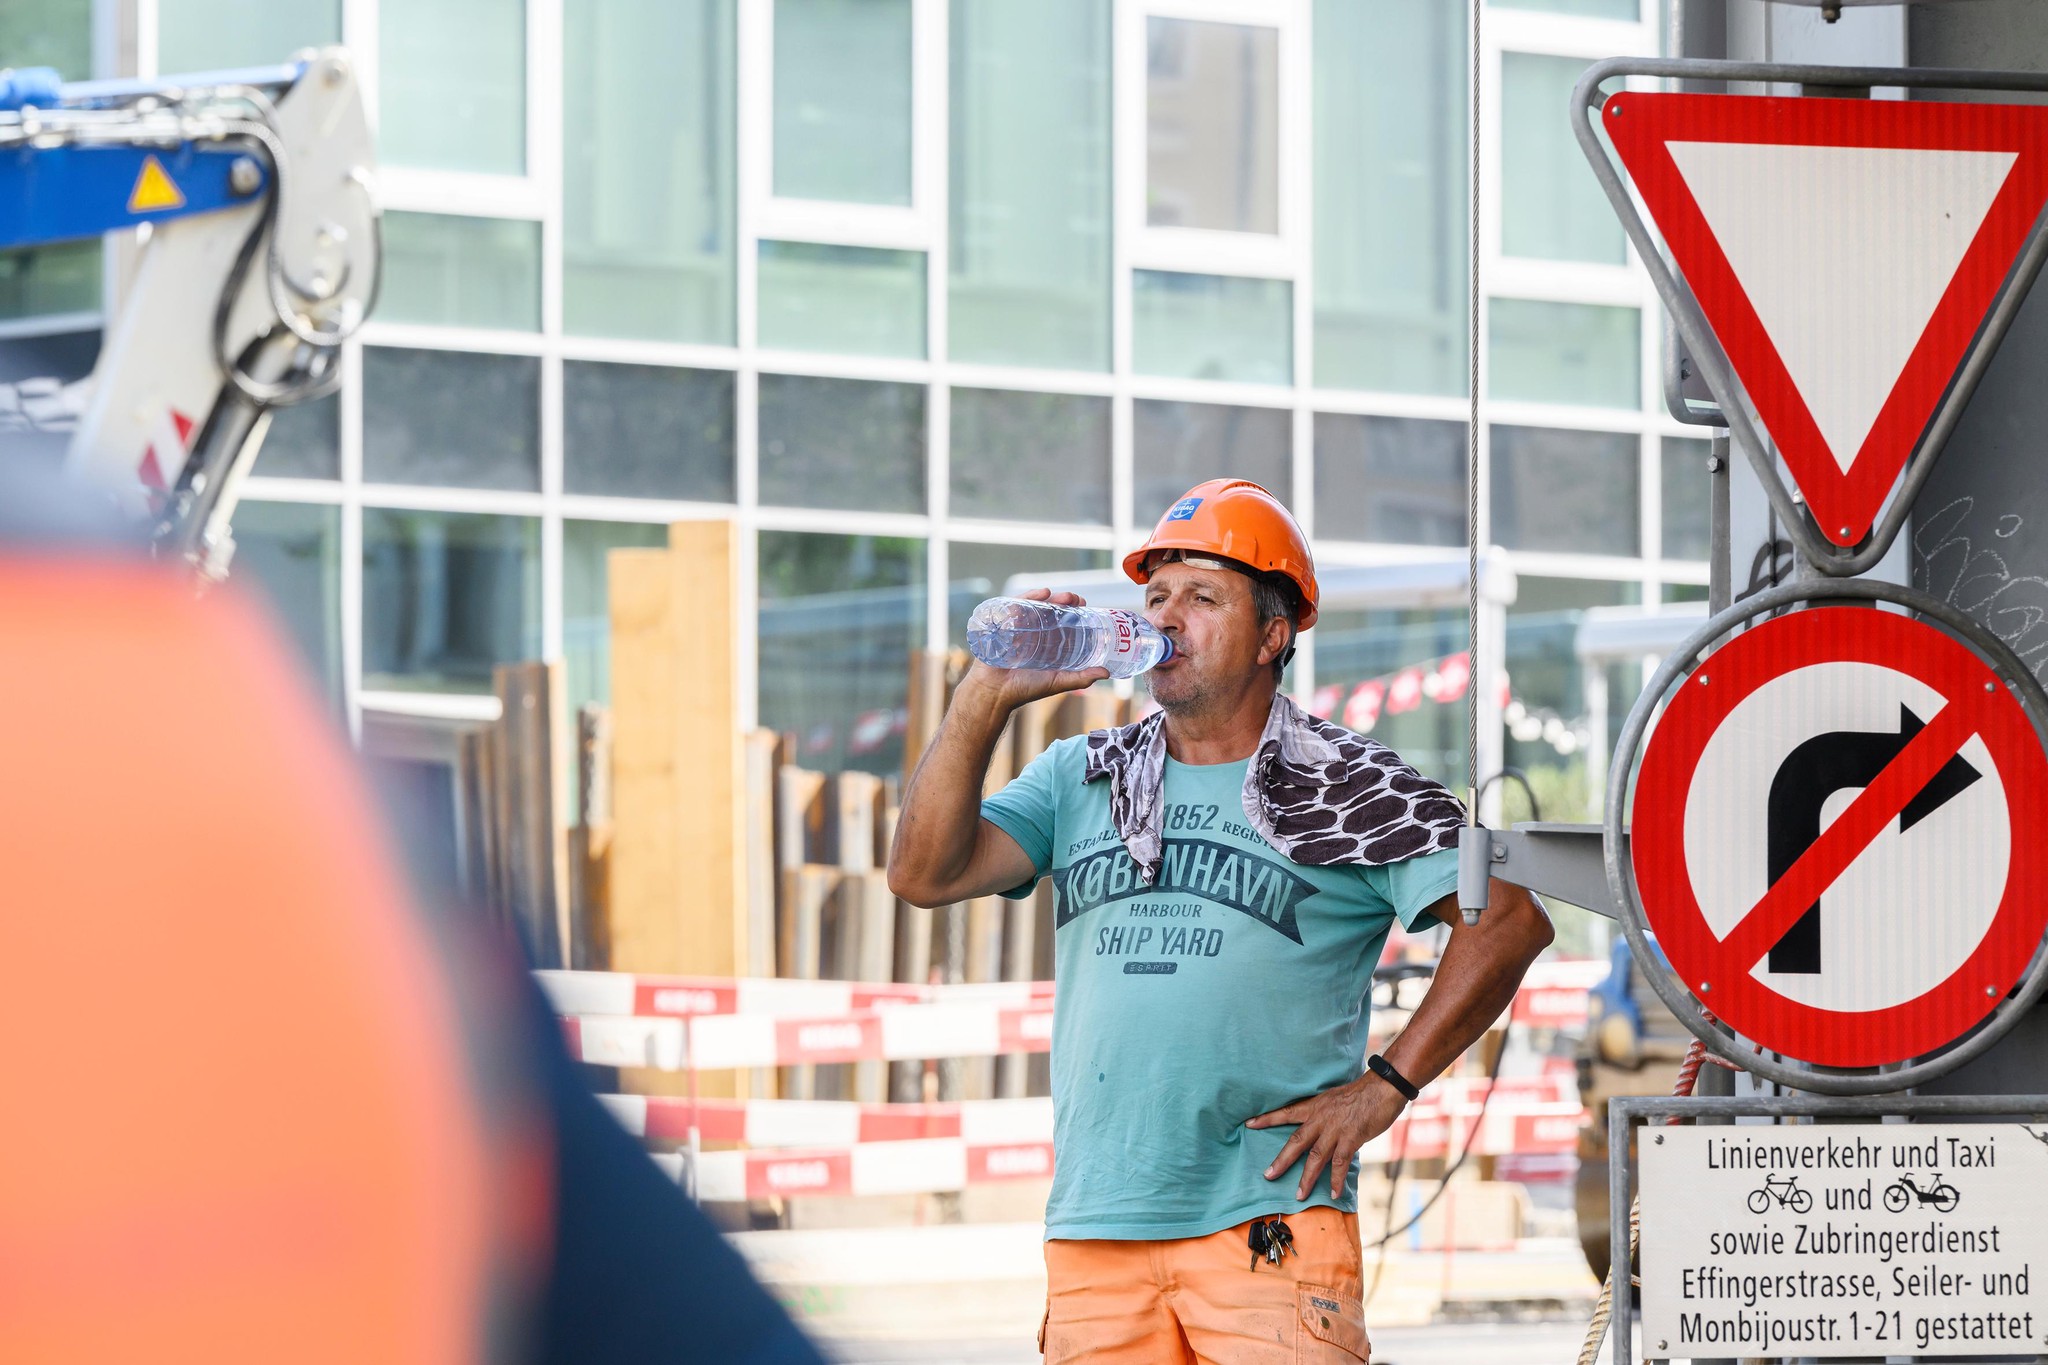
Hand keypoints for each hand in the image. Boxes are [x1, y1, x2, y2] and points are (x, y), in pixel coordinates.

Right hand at [957, 588, 1109, 708]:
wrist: (995, 692)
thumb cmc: (1024, 689)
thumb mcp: (1056, 682)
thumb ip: (1080, 678)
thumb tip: (1107, 672)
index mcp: (1046, 643)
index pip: (1062, 622)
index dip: (1074, 612)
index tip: (1086, 607)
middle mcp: (1034, 633)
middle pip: (1051, 610)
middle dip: (1065, 602)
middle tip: (1077, 600)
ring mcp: (1019, 627)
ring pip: (1037, 605)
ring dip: (1052, 597)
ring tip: (1064, 596)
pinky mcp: (1005, 624)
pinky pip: (1017, 605)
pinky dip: (1030, 596)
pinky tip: (1043, 593)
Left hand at [1247, 1074, 1407, 1200]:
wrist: (1382, 1088)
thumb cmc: (1361, 1093)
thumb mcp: (1334, 1098)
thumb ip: (1324, 1113)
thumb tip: (1320, 1126)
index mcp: (1315, 1106)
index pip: (1286, 1112)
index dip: (1267, 1118)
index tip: (1249, 1124)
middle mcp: (1320, 1119)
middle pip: (1296, 1141)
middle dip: (1281, 1160)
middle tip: (1268, 1175)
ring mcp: (1335, 1130)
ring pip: (1315, 1157)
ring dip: (1307, 1178)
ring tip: (1299, 1195)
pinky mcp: (1351, 1139)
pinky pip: (1340, 1163)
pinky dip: (1336, 1180)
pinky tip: (1333, 1193)